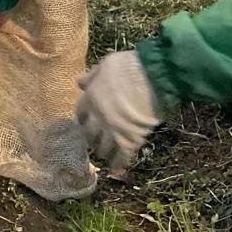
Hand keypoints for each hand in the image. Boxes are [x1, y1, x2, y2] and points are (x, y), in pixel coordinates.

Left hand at [76, 50, 163, 171]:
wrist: (152, 78)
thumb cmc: (128, 66)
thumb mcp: (106, 64)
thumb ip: (92, 76)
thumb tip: (79, 82)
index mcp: (91, 97)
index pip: (80, 112)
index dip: (83, 117)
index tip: (85, 121)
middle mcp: (98, 116)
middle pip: (89, 133)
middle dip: (91, 137)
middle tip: (94, 140)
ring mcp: (113, 129)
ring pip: (102, 147)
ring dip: (103, 151)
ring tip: (105, 153)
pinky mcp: (130, 139)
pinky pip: (122, 155)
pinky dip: (119, 162)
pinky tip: (118, 166)